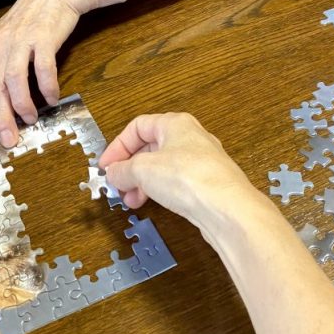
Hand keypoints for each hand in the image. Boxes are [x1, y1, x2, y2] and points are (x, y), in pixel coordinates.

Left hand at [0, 0, 83, 146]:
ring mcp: (23, 40)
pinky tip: (52, 98)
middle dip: (1, 117)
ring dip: (22, 104)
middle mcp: (2, 45)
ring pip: (15, 80)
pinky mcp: (44, 37)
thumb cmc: (29, 16)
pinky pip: (43, 67)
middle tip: (9, 139)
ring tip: (31, 119)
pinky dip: (47, 86)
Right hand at [99, 112, 253, 230]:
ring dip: (142, 183)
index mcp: (175, 123)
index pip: (137, 127)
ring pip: (162, 167)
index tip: (106, 166)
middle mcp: (190, 138)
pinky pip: (176, 182)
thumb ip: (123, 170)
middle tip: (117, 185)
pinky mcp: (207, 184)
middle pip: (150, 148)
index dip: (118, 146)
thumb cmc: (186, 178)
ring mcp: (201, 161)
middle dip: (130, 168)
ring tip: (131, 201)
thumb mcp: (143, 170)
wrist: (228, 209)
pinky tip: (152, 204)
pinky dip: (159, 190)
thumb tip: (112, 173)